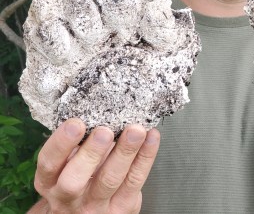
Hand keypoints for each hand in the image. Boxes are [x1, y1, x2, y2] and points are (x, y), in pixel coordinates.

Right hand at [29, 118, 159, 213]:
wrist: (84, 213)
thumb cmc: (78, 175)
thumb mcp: (67, 162)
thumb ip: (76, 141)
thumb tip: (97, 104)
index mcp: (50, 180)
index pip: (49, 163)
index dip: (61, 143)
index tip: (76, 123)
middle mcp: (68, 195)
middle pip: (75, 179)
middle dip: (91, 153)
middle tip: (104, 131)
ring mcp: (95, 205)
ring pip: (109, 180)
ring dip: (125, 152)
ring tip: (136, 131)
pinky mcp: (121, 207)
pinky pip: (135, 180)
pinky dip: (145, 156)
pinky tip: (151, 137)